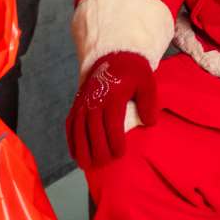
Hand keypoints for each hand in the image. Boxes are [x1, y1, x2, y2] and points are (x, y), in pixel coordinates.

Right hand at [65, 51, 158, 170]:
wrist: (113, 54)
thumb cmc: (133, 71)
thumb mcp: (147, 82)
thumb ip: (149, 103)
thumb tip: (149, 123)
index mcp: (113, 96)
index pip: (111, 123)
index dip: (114, 141)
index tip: (120, 154)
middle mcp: (95, 100)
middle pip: (93, 130)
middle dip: (98, 150)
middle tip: (105, 163)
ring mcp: (84, 102)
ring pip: (79, 129)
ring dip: (82, 149)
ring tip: (86, 165)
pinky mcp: (77, 104)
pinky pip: (70, 124)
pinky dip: (71, 140)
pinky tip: (75, 154)